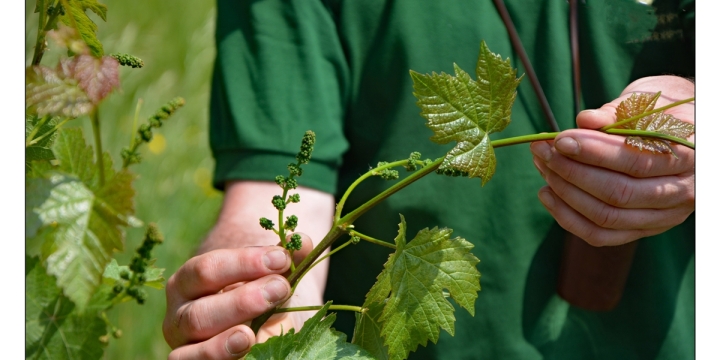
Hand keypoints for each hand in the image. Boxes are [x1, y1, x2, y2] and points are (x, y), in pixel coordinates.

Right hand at [163, 235, 315, 358]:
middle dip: (241, 302)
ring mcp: (186, 349)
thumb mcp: (271, 275)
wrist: (254, 321)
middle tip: (279, 289)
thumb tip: (302, 242)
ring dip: (221, 345)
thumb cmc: (258, 291)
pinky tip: (246, 353)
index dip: (244, 263)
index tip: (281, 258)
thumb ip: (286, 258)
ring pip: (190, 353)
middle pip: (199, 313)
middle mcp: (179, 316)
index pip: (207, 270)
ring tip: (247, 337)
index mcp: (189, 282)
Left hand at [530, 75, 694, 245]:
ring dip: (565, 193)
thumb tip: (584, 120)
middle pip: (618, 193)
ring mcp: (662, 216)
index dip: (593, 152)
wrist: (687, 133)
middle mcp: (681, 192)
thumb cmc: (662, 111)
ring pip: (606, 217)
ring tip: (542, 166)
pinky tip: (547, 193)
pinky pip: (600, 234)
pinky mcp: (642, 229)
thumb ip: (616, 112)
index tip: (560, 139)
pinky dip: (568, 217)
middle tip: (542, 150)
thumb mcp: (647, 100)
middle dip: (571, 171)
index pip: (635, 160)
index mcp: (688, 155)